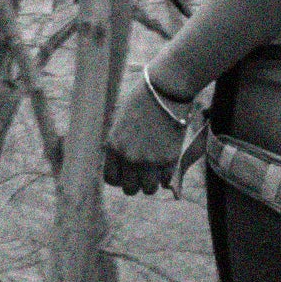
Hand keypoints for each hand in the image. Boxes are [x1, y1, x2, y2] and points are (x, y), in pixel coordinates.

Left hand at [104, 71, 202, 193]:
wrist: (164, 92)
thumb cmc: (141, 101)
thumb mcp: (121, 122)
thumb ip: (120, 144)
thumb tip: (123, 162)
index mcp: (113, 145)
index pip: (111, 178)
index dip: (118, 178)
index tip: (125, 174)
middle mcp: (129, 156)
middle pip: (130, 189)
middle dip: (135, 183)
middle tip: (140, 174)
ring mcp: (150, 160)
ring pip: (149, 190)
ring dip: (151, 183)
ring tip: (154, 171)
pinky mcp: (170, 159)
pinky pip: (166, 182)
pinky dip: (167, 177)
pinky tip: (166, 166)